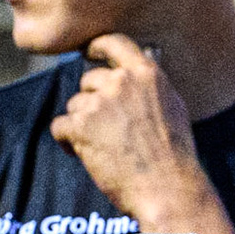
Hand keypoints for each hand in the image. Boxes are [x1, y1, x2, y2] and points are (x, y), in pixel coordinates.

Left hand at [48, 33, 234, 233]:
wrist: (168, 190)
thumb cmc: (174, 158)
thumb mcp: (174, 108)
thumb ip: (151, 85)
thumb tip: (143, 63)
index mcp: (146, 74)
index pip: (113, 43)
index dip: (97, 47)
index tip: (88, 53)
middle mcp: (121, 82)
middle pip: (89, 81)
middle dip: (93, 104)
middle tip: (107, 131)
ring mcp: (100, 103)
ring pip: (75, 106)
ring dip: (82, 126)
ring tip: (103, 150)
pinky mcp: (81, 127)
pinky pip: (60, 126)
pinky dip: (67, 142)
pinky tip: (82, 155)